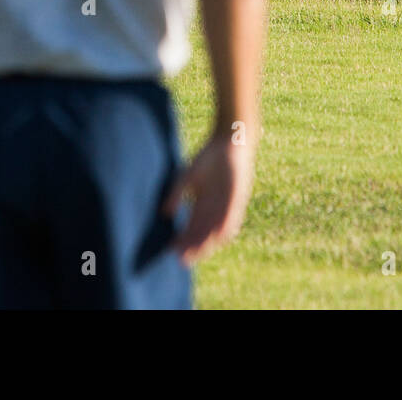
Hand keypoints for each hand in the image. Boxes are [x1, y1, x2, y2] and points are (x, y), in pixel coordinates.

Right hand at [163, 131, 255, 265]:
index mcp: (202, 205)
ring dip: (207, 242)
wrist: (229, 143)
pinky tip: (217, 237)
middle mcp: (214, 210)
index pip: (191, 228)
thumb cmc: (207, 158)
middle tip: (182, 258)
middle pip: (202, 234)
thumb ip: (176, 193)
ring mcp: (227, 206)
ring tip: (197, 252)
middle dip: (192, 247)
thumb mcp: (186, 177)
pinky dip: (225, 228)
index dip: (182, 239)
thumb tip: (164, 213)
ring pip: (216, 231)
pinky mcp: (238, 200)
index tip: (171, 249)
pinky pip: (232, 218)